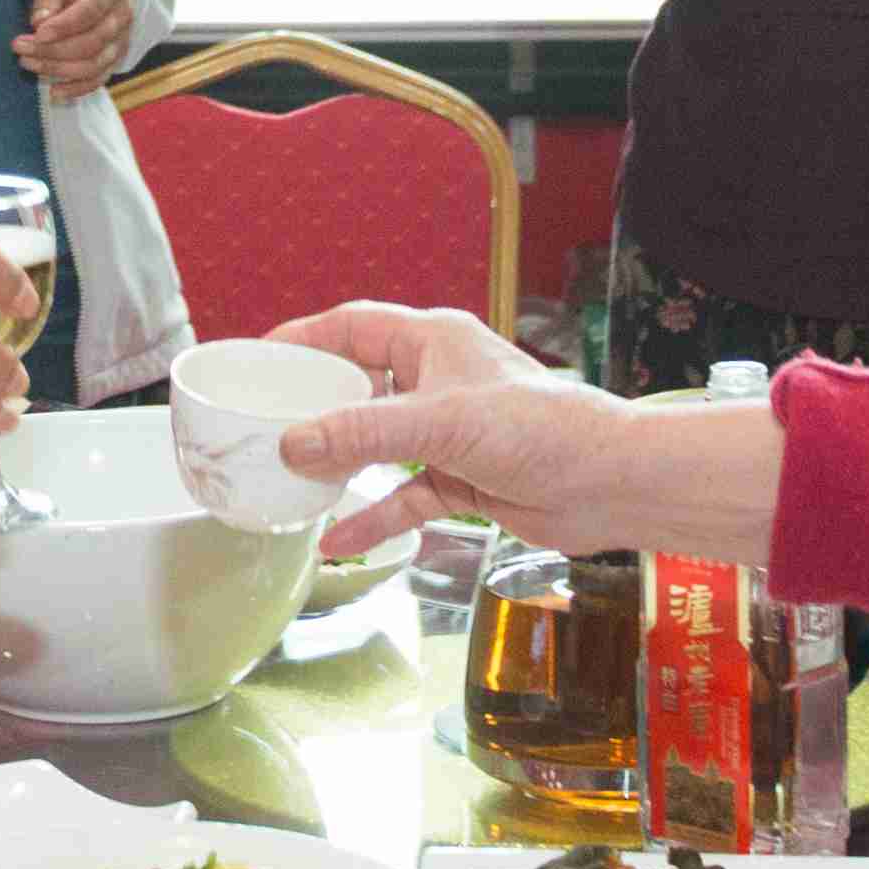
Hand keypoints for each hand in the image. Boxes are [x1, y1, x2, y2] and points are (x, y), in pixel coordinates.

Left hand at [14, 0, 133, 98]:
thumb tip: (38, 23)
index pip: (89, 11)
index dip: (63, 26)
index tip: (37, 34)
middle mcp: (122, 15)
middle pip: (90, 43)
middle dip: (52, 50)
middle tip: (20, 48)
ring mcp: (122, 40)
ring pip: (93, 65)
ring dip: (58, 69)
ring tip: (28, 63)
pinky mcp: (115, 58)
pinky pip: (99, 79)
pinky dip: (77, 89)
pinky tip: (54, 92)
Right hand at [262, 300, 788, 569]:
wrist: (610, 484)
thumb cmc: (542, 429)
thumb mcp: (442, 424)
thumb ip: (365, 433)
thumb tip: (294, 442)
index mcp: (434, 341)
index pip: (353, 327)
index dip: (305, 340)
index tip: (258, 361)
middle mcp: (437, 380)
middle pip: (359, 386)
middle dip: (313, 407)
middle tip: (261, 426)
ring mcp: (448, 433)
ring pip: (376, 444)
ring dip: (339, 465)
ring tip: (288, 481)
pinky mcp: (461, 479)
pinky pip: (403, 496)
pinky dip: (373, 515)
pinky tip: (338, 542)